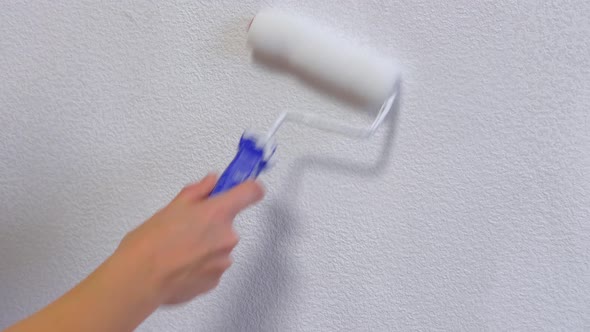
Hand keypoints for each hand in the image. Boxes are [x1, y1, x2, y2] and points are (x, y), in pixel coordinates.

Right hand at [114, 174, 264, 304]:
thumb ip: (198, 191)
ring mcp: (223, 260)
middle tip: (187, 228)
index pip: (252, 192)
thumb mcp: (173, 206)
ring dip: (206, 247)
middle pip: (228, 224)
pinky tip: (181, 264)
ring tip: (179, 249)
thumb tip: (210, 183)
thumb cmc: (151, 243)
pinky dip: (200, 265)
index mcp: (218, 212)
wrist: (141, 277)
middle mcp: (227, 236)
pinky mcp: (215, 280)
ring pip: (219, 247)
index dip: (249, 188)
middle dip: (212, 225)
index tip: (246, 187)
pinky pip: (213, 267)